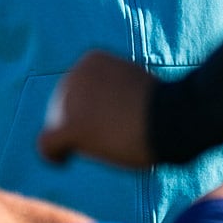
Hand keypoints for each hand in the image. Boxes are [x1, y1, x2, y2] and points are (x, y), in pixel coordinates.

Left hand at [37, 52, 156, 169]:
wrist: (174, 116)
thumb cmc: (166, 107)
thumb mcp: (138, 88)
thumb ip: (114, 96)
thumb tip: (104, 117)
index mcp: (91, 61)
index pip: (77, 89)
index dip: (87, 106)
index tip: (108, 119)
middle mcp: (74, 75)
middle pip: (64, 107)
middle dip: (81, 122)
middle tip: (110, 136)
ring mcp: (70, 101)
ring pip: (59, 126)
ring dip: (77, 138)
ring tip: (105, 147)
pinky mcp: (71, 127)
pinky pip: (48, 144)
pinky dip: (54, 154)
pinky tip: (62, 162)